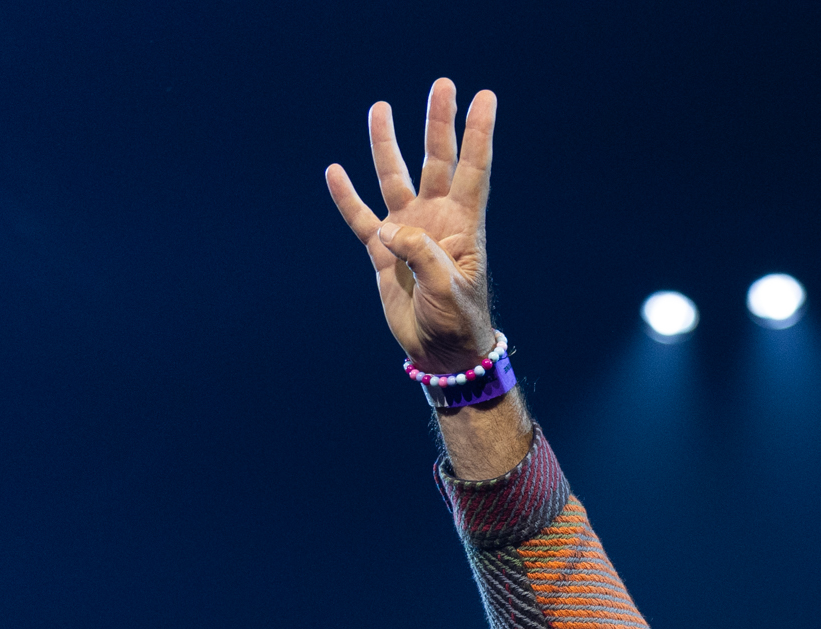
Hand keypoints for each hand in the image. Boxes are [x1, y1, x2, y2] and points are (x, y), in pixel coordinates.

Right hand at [324, 80, 496, 373]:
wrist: (439, 351)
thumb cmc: (456, 321)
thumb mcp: (446, 290)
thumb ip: (422, 256)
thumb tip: (390, 229)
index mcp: (463, 224)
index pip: (473, 169)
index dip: (478, 134)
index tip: (485, 97)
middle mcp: (436, 219)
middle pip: (436, 160)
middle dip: (438, 123)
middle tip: (443, 84)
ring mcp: (408, 232)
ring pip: (395, 178)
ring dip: (387, 144)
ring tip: (381, 108)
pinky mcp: (382, 251)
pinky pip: (360, 217)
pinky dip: (347, 196)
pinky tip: (335, 172)